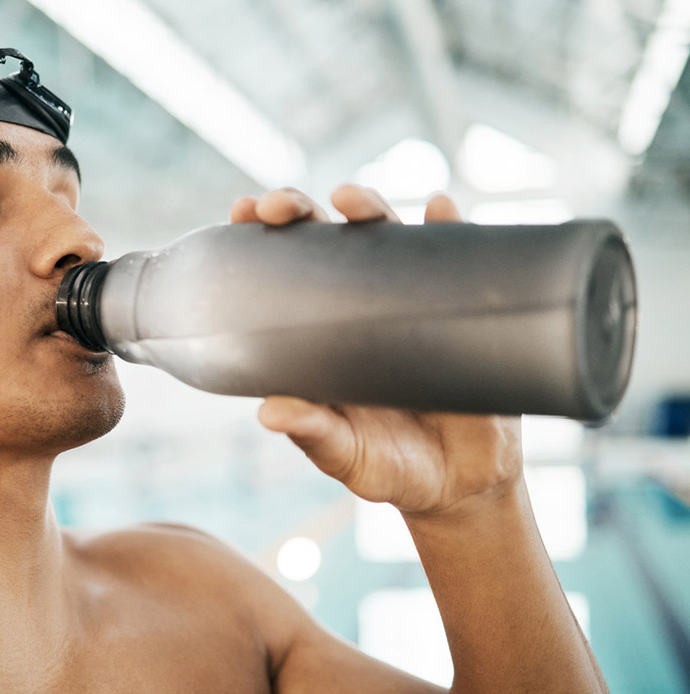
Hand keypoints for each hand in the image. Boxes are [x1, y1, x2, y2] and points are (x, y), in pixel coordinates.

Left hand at [230, 185, 523, 520]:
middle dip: (300, 210)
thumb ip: (313, 433)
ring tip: (351, 201)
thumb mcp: (346, 456)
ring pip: (386, 237)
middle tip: (282, 206)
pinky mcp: (461, 309)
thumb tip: (268, 413)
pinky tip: (441, 209)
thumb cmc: (390, 467)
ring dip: (369, 208)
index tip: (240, 213)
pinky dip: (451, 228)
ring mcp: (410, 301)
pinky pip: (460, 257)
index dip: (258, 237)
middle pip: (325, 240)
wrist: (463, 484)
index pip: (281, 272)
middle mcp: (359, 307)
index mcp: (317, 335)